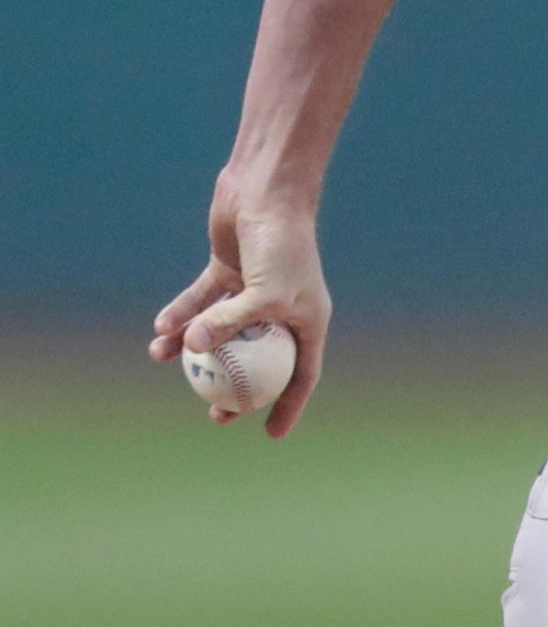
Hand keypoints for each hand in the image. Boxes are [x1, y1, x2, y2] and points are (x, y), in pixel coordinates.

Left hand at [150, 175, 331, 436]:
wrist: (268, 193)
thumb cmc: (281, 247)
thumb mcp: (263, 294)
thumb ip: (228, 324)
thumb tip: (193, 349)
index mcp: (307, 319)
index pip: (302, 373)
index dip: (288, 405)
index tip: (270, 433)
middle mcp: (282, 307)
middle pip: (259, 359)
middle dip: (235, 387)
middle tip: (214, 411)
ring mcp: (252, 289)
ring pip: (222, 329)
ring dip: (194, 346)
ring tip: (166, 360)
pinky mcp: (226, 270)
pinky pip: (200, 301)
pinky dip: (182, 314)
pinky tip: (161, 329)